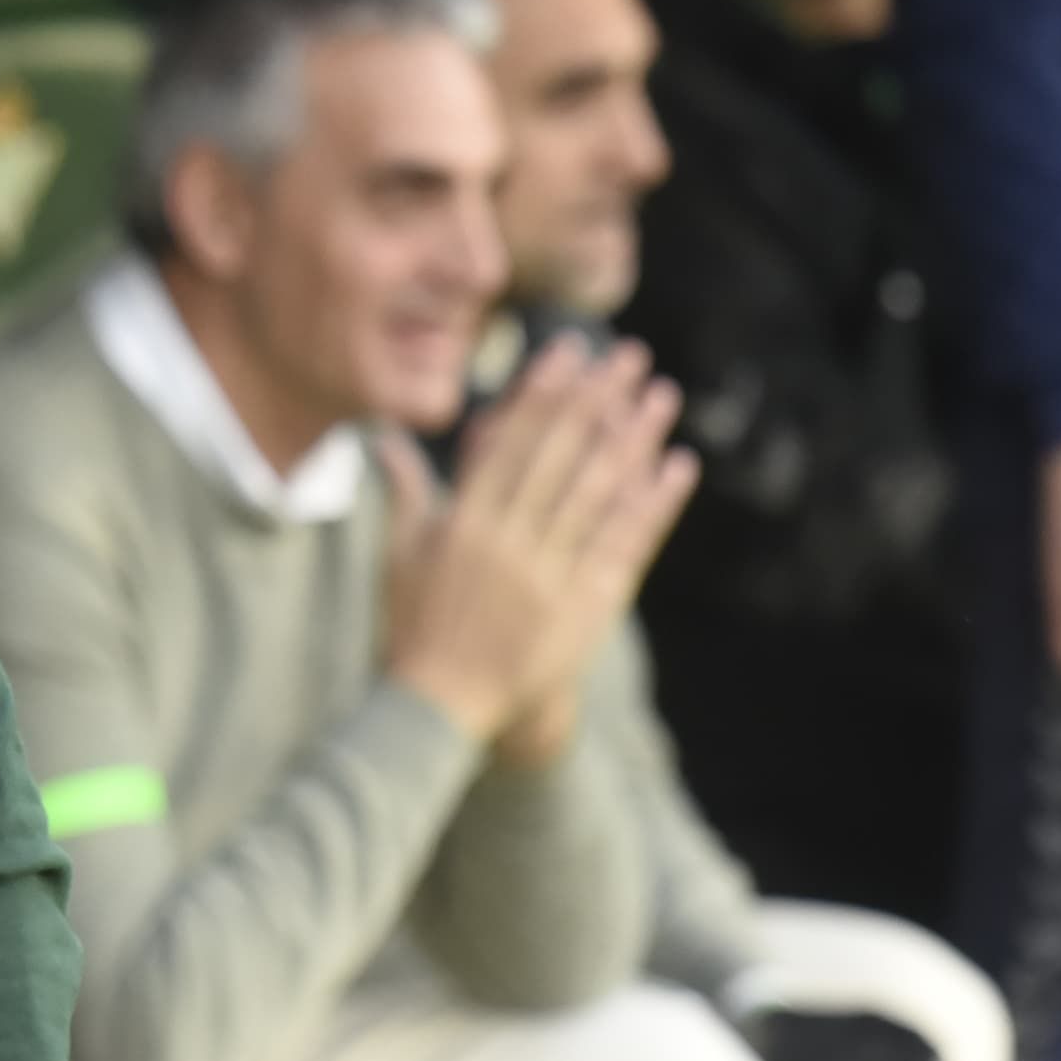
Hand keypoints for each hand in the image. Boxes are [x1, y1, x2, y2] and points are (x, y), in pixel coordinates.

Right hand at [378, 339, 694, 751]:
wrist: (443, 708)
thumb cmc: (414, 628)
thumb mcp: (400, 556)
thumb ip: (405, 491)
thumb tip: (383, 438)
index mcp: (463, 521)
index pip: (510, 442)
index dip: (542, 394)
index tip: (569, 351)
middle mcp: (507, 540)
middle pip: (560, 454)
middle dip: (596, 399)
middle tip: (627, 354)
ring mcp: (548, 574)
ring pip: (598, 491)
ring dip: (634, 438)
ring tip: (661, 394)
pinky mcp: (583, 606)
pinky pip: (625, 545)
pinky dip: (654, 504)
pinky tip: (677, 465)